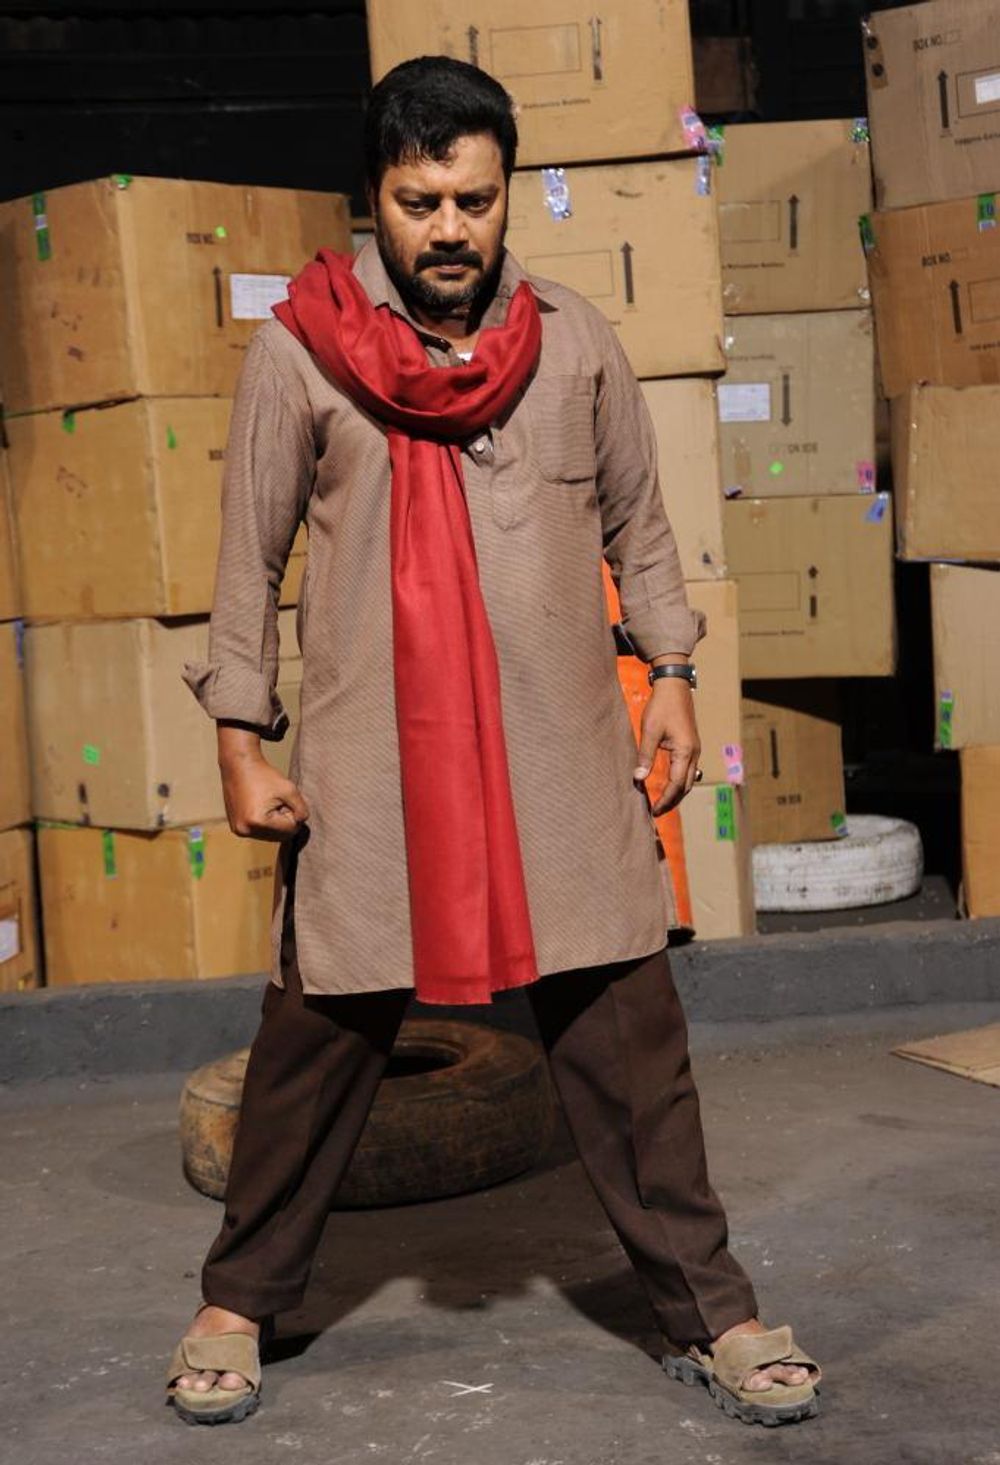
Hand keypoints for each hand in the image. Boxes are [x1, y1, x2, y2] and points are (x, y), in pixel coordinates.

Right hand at [217, 725, 308, 840]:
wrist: (238, 766)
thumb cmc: (264, 775)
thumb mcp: (289, 789)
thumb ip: (302, 809)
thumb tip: (301, 822)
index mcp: (258, 822)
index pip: (290, 830)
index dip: (294, 815)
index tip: (286, 800)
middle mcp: (245, 830)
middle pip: (280, 836)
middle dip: (284, 821)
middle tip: (279, 802)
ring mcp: (238, 831)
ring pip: (271, 836)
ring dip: (275, 823)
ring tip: (269, 804)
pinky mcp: (236, 828)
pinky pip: (259, 832)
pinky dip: (265, 823)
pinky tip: (261, 807)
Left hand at [633, 680, 700, 815]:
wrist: (674, 686)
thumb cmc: (661, 706)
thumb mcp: (650, 731)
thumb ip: (645, 756)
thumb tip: (638, 778)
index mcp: (685, 751)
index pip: (676, 784)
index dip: (665, 800)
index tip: (653, 811)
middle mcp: (694, 753)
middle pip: (686, 786)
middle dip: (672, 801)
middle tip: (657, 812)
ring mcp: (694, 749)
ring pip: (688, 779)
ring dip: (677, 793)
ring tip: (662, 803)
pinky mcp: (690, 745)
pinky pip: (687, 770)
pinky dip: (679, 782)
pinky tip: (668, 785)